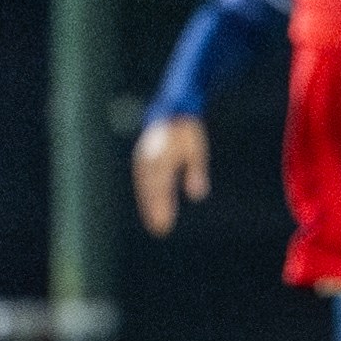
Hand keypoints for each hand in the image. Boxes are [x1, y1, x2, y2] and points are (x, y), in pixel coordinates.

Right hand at [132, 116, 209, 237]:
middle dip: (155, 210)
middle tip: (161, 229)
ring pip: (145, 187)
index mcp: (161, 156)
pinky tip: (153, 209)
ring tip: (157, 224)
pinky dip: (148, 196)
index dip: (161, 205)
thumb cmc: (186, 132)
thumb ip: (195, 171)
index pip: (160, 185)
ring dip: (149, 206)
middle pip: (150, 189)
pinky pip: (144, 182)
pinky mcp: (143, 161)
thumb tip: (197, 196)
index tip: (165, 223)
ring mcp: (143, 159)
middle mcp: (148, 159)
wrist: (171, 110)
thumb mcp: (195, 150)